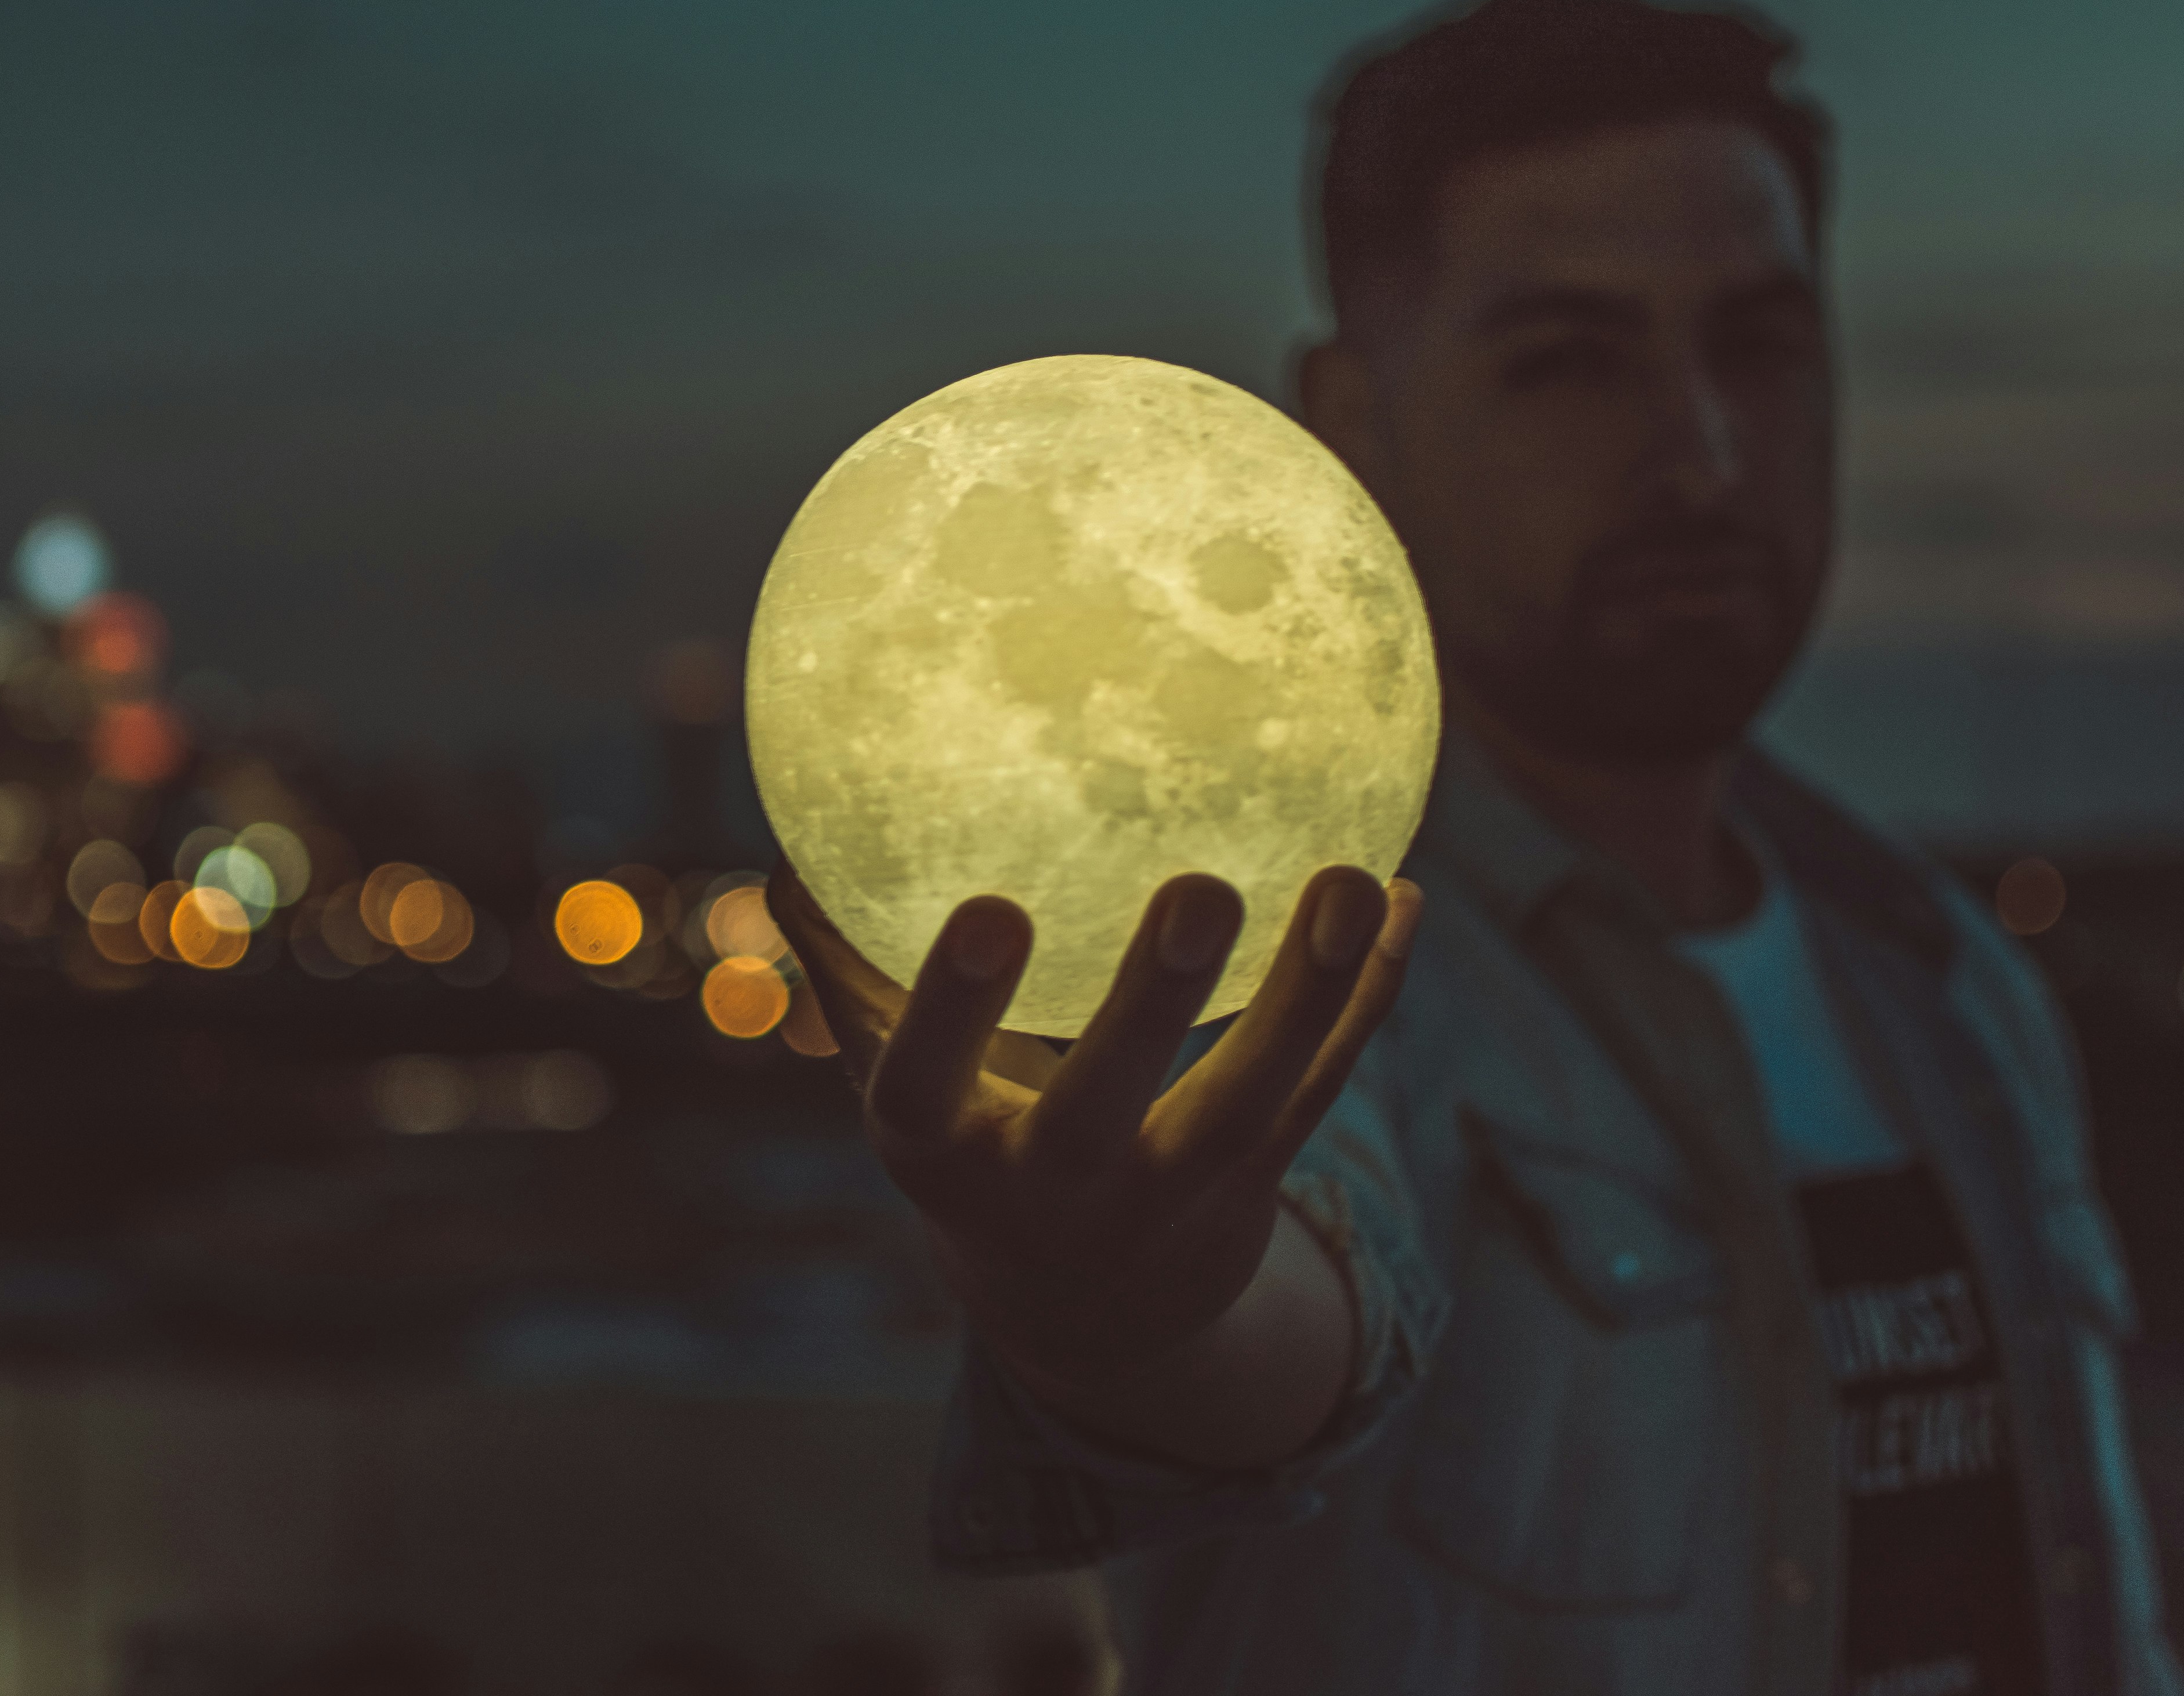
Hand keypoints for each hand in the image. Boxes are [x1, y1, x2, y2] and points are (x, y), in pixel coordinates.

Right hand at [774, 862, 1420, 1415]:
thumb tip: (779, 862)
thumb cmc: (972, 1158)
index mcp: (946, 1157)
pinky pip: (1323, 1086)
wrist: (1088, 1320)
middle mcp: (1057, 1188)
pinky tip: (1404, 899)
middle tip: (1198, 888)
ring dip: (1309, 991)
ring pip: (1249, 1097)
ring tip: (1351, 879)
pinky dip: (1368, 996)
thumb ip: (849, 983)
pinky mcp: (1255, 1183)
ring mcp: (1167, 1195)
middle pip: (1106, 1103)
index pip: (930, 1089)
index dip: (952, 1011)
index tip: (989, 909)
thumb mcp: (898, 1096)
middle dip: (1151, 1002)